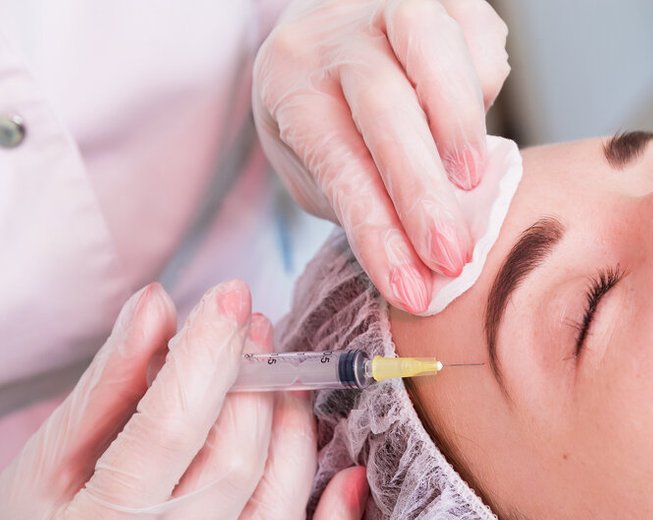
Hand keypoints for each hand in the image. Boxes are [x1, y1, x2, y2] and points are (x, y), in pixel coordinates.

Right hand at [0, 281, 366, 517]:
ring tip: (277, 377)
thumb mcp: (52, 460)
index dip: (206, 354)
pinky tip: (345, 472)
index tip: (229, 295)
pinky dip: (335, 510)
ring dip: (291, 424)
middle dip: (252, 381)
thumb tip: (158, 303)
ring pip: (279, 494)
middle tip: (254, 327)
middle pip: (234, 457)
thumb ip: (108, 383)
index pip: (170, 426)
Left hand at [253, 0, 510, 312]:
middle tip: (452, 255)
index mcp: (292, 85)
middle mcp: (335, 37)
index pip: (337, 164)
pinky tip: (477, 121)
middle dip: (422, 191)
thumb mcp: (317, 164)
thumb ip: (362, 203)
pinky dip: (484, 82)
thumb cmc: (327, 110)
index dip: (377, 231)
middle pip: (382, 108)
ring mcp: (387, 5)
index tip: (411, 289)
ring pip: (428, 45)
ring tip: (474, 180)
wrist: (331, 27)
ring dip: (457, 120)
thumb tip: (424, 265)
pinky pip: (474, 33)